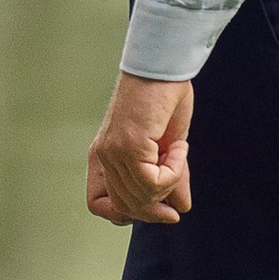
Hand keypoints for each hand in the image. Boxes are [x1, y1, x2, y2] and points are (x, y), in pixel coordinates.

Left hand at [86, 73, 194, 226]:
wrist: (163, 66)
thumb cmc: (164, 98)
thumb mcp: (169, 146)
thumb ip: (170, 178)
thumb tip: (180, 208)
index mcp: (105, 155)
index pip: (98, 204)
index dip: (125, 213)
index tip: (159, 211)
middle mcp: (103, 156)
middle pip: (124, 207)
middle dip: (156, 207)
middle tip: (178, 189)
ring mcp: (113, 152)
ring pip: (141, 196)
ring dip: (169, 182)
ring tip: (178, 152)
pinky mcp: (128, 146)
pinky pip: (153, 181)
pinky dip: (173, 171)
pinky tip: (178, 147)